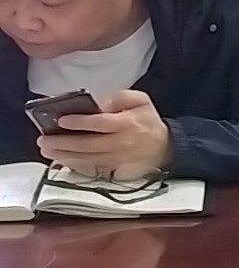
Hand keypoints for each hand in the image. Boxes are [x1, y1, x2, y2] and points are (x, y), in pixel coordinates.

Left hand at [37, 90, 171, 179]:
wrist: (164, 147)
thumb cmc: (147, 122)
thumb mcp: (141, 100)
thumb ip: (122, 97)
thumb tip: (102, 105)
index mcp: (128, 124)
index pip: (101, 124)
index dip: (80, 122)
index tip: (62, 121)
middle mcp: (121, 143)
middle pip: (88, 144)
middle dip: (63, 143)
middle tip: (44, 140)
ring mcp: (116, 160)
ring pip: (86, 159)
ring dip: (64, 155)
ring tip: (47, 150)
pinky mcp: (113, 170)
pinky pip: (90, 168)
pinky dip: (74, 165)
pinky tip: (62, 159)